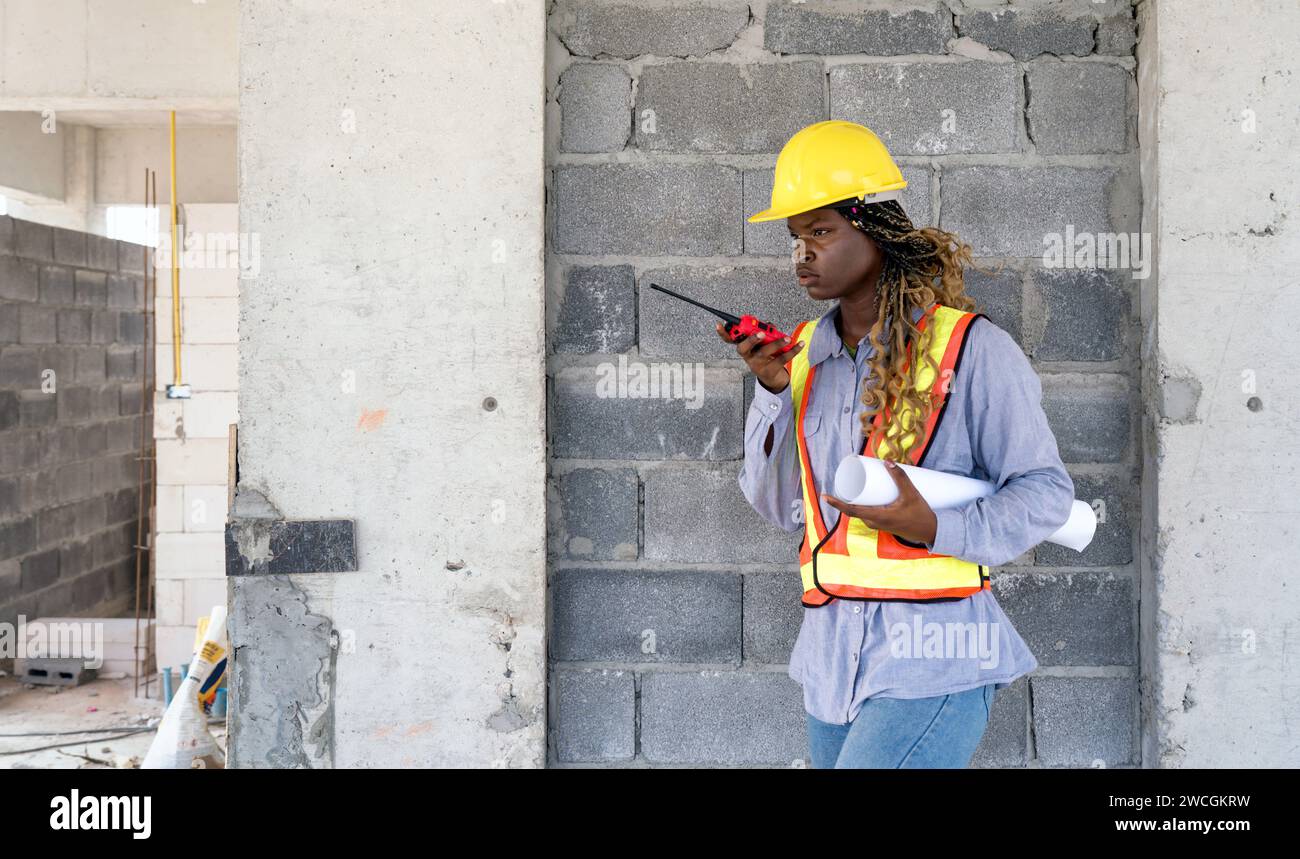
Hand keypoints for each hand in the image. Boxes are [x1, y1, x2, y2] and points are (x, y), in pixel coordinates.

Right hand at [717, 322, 804, 393]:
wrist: (773, 378)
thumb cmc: (767, 356)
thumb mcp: (763, 343)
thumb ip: (765, 332)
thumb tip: (770, 326)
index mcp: (744, 347)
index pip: (730, 340)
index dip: (723, 333)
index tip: (719, 324)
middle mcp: (748, 356)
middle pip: (743, 348)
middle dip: (751, 339)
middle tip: (761, 333)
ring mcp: (757, 365)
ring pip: (764, 353)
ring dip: (776, 343)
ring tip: (786, 338)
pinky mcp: (769, 371)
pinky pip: (781, 359)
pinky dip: (792, 350)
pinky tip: (800, 344)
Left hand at [822, 460, 937, 545]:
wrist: (931, 531)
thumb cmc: (920, 514)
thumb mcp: (911, 494)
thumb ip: (900, 477)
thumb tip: (887, 461)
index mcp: (878, 517)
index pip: (851, 510)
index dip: (836, 503)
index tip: (825, 496)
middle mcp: (875, 522)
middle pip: (853, 510)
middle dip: (844, 497)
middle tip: (842, 481)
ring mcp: (878, 524)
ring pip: (860, 512)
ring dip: (853, 501)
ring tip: (851, 486)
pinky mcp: (883, 523)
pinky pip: (867, 514)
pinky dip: (862, 505)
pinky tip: (862, 497)